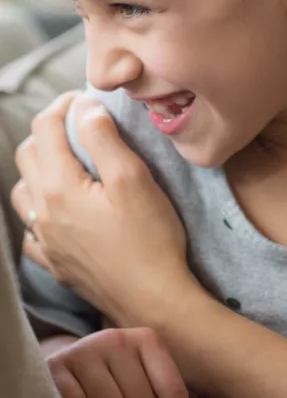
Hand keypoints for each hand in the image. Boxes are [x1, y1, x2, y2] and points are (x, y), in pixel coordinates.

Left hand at [11, 92, 204, 326]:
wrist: (153, 300)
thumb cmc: (151, 239)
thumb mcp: (134, 180)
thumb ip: (105, 140)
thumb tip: (86, 109)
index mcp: (60, 187)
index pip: (46, 129)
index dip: (63, 105)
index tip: (86, 97)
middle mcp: (44, 212)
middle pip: (28, 155)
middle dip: (49, 130)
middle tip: (79, 122)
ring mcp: (47, 241)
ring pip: (22, 193)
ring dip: (38, 168)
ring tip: (67, 162)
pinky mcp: (58, 263)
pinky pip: (32, 231)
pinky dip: (39, 211)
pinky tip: (59, 212)